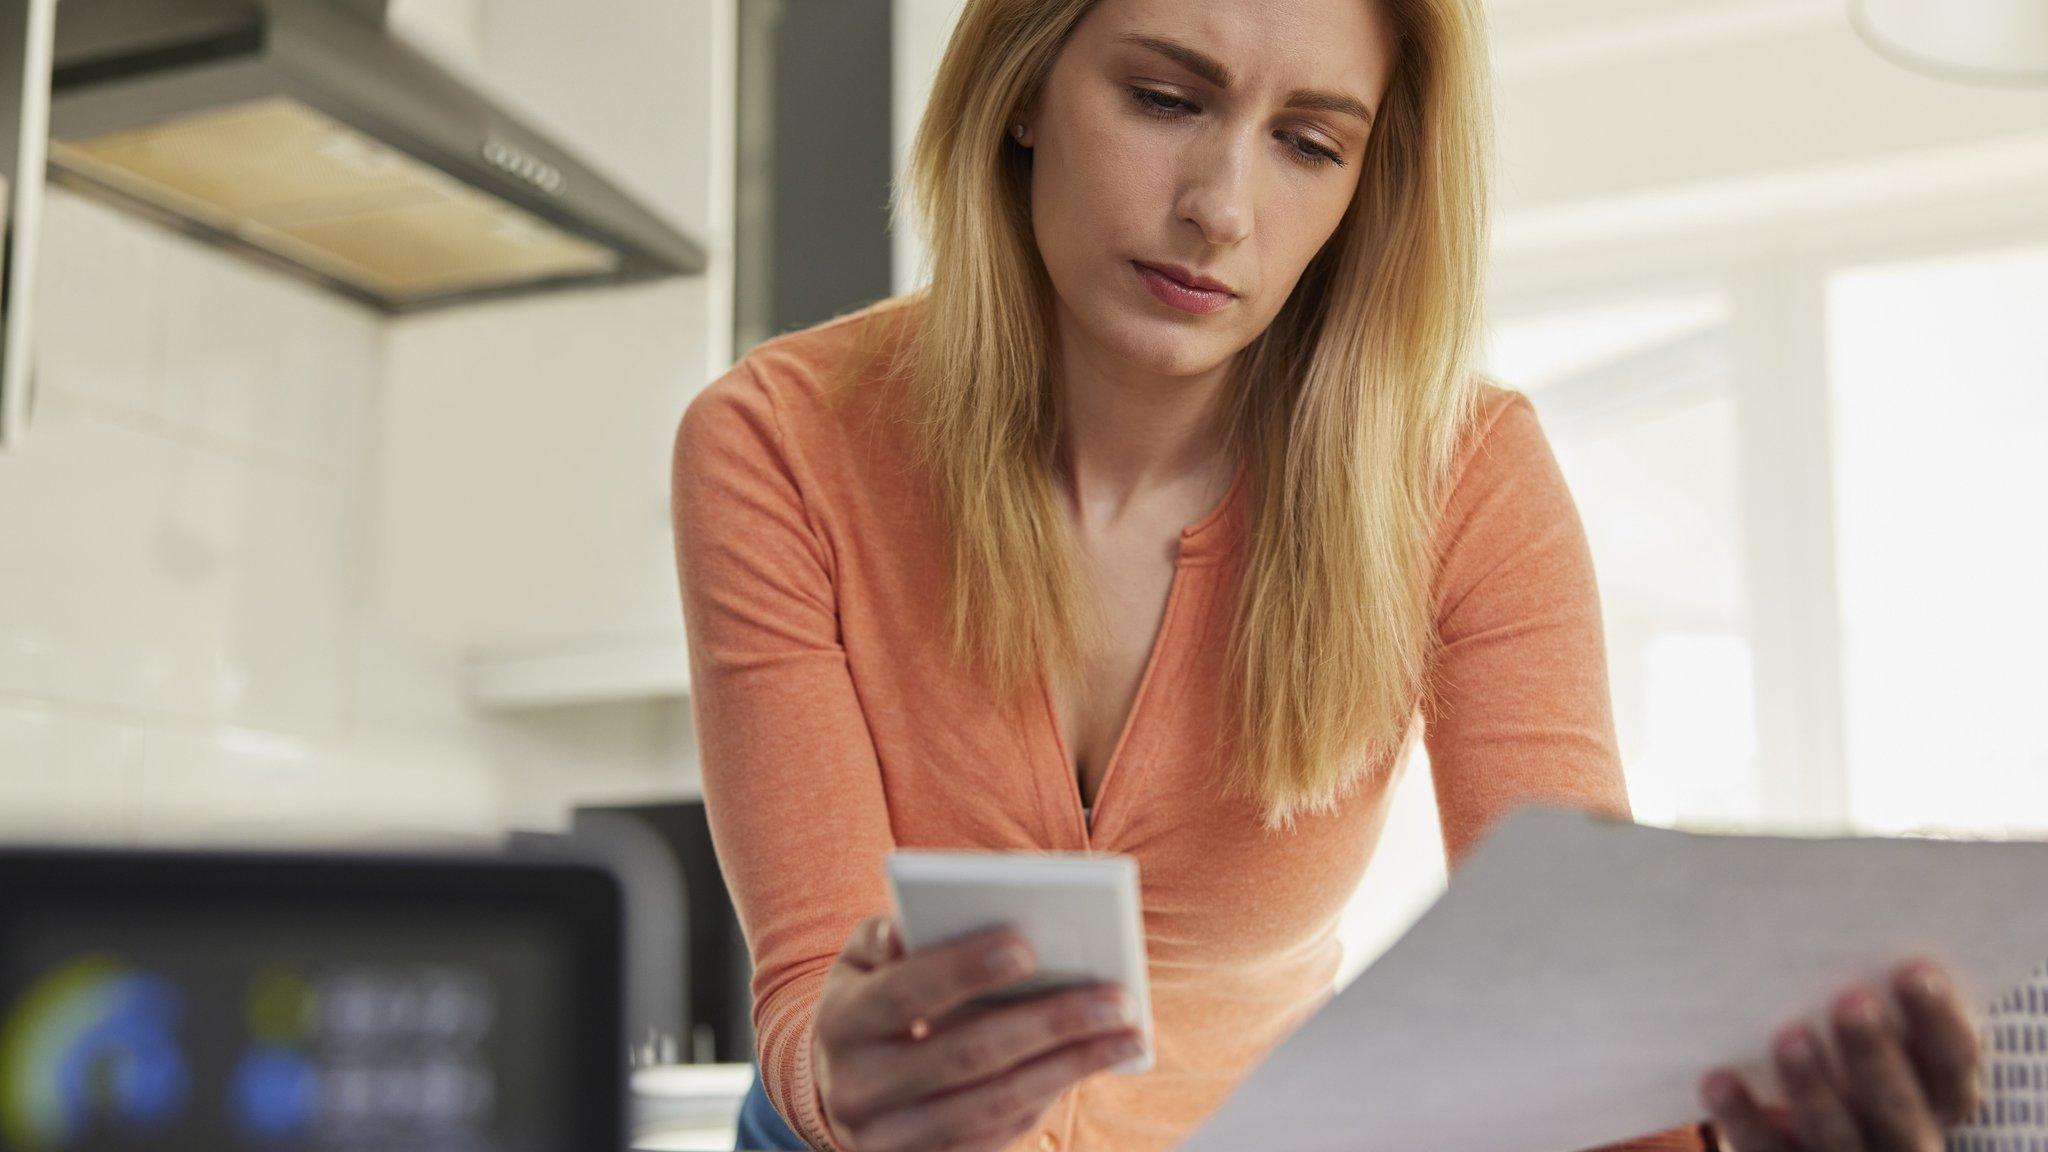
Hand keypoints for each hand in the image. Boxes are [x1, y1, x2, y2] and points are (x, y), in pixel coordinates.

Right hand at [808, 914, 1144, 1151]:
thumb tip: (910, 928)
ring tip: (1128, 1034)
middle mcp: (858, 1090)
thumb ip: (885, 937)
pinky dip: (1050, 1096)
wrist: (841, 1088)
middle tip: (1117, 998)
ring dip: (1070, 1068)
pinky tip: (1092, 1063)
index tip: (1028, 945)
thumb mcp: (860, 962)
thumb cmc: (871, 1001)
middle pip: (965, 1055)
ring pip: (994, 1105)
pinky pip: (999, 1136)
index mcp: (841, 1023)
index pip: (904, 992)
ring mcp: (890, 1140)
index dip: (964, 969)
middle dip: (1049, 1023)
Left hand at [1699, 958, 1983, 1150]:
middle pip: (1902, 1109)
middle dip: (1877, 1055)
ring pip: (1839, 1137)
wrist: (1805, 1114)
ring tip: (1789, 1037)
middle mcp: (1906, 1135)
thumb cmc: (1838, 1035)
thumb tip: (1820, 900)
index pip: (1955, 1064)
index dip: (1939, 1020)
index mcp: (1938, 1092)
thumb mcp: (1865, 1016)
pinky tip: (1716, 1079)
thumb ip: (1862, 984)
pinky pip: (1768, 1149)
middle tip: (1851, 1001)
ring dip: (1814, 1089)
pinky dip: (1742, 1115)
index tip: (1911, 968)